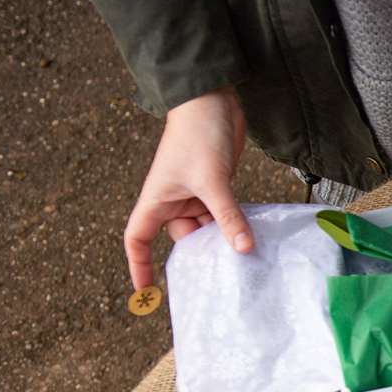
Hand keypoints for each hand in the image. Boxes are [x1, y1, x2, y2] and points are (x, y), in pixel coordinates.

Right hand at [124, 86, 252, 289]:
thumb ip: (228, 216)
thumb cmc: (198, 136)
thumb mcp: (213, 182)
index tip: (145, 290)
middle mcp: (172, 200)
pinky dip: (234, 226)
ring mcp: (195, 193)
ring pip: (206, 228)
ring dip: (221, 239)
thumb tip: (243, 249)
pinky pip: (222, 215)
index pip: (138, 239)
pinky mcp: (217, 186)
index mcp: (156, 200)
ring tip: (244, 260)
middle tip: (224, 276)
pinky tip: (252, 237)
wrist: (211, 101)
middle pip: (183, 238)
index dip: (138, 265)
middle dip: (200, 253)